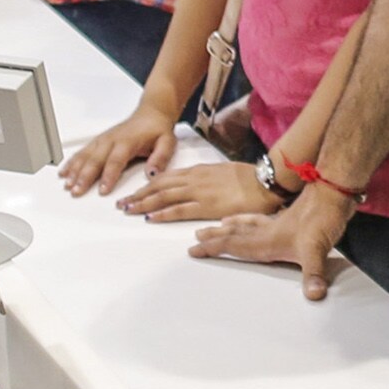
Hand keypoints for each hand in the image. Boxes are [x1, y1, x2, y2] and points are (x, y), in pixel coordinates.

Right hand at [65, 103, 180, 197]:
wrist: (152, 113)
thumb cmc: (158, 129)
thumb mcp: (167, 142)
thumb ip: (161, 158)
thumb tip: (152, 173)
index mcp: (128, 141)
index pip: (116, 160)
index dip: (108, 176)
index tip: (103, 190)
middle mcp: (112, 140)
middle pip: (95, 159)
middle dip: (84, 176)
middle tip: (77, 191)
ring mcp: (103, 140)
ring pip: (85, 155)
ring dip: (75, 170)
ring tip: (67, 184)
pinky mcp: (98, 141)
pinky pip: (82, 151)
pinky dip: (72, 162)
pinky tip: (64, 172)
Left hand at [125, 160, 285, 224]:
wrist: (265, 182)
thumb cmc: (250, 179)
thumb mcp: (224, 173)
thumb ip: (209, 178)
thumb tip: (200, 185)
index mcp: (199, 171)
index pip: (167, 177)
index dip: (149, 184)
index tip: (136, 191)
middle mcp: (194, 179)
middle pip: (159, 185)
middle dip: (139, 194)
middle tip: (122, 203)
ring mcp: (198, 192)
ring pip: (163, 196)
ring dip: (143, 203)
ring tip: (127, 209)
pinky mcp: (206, 205)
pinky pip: (178, 209)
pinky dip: (161, 213)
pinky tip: (149, 217)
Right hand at [192, 188, 349, 299]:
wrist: (335, 192)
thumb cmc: (324, 219)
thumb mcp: (318, 250)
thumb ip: (313, 274)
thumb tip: (314, 295)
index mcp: (267, 240)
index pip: (234, 245)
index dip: (214, 248)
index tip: (194, 249)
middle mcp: (268, 231)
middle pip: (235, 234)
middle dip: (215, 237)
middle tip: (197, 237)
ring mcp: (279, 223)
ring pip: (248, 224)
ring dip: (232, 226)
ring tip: (220, 225)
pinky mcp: (291, 218)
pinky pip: (264, 219)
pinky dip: (254, 219)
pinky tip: (259, 220)